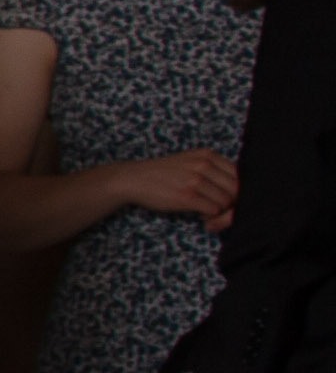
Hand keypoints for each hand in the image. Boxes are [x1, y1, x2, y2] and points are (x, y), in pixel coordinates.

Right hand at [114, 149, 237, 232]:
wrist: (134, 179)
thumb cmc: (163, 173)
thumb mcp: (190, 161)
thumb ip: (212, 168)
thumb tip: (238, 189)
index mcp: (207, 155)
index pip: (239, 174)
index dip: (238, 190)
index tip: (228, 198)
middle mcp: (203, 165)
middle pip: (236, 189)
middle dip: (232, 203)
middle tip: (220, 209)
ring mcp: (195, 181)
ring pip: (226, 202)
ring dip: (220, 212)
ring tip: (207, 212)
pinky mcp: (186, 197)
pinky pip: (213, 210)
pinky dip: (210, 217)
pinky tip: (201, 215)